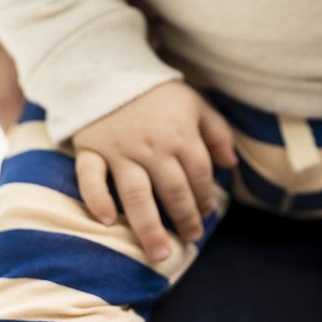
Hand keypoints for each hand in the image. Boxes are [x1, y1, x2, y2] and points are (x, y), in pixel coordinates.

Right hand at [72, 81, 236, 262]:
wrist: (109, 67)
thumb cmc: (155, 90)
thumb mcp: (193, 102)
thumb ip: (216, 132)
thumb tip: (230, 165)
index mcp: (180, 134)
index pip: (198, 174)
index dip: (204, 197)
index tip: (204, 214)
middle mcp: (152, 146)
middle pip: (173, 191)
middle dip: (184, 219)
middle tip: (190, 240)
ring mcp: (120, 150)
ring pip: (137, 195)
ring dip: (149, 227)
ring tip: (160, 253)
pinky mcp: (92, 150)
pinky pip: (91, 179)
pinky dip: (97, 200)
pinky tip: (107, 221)